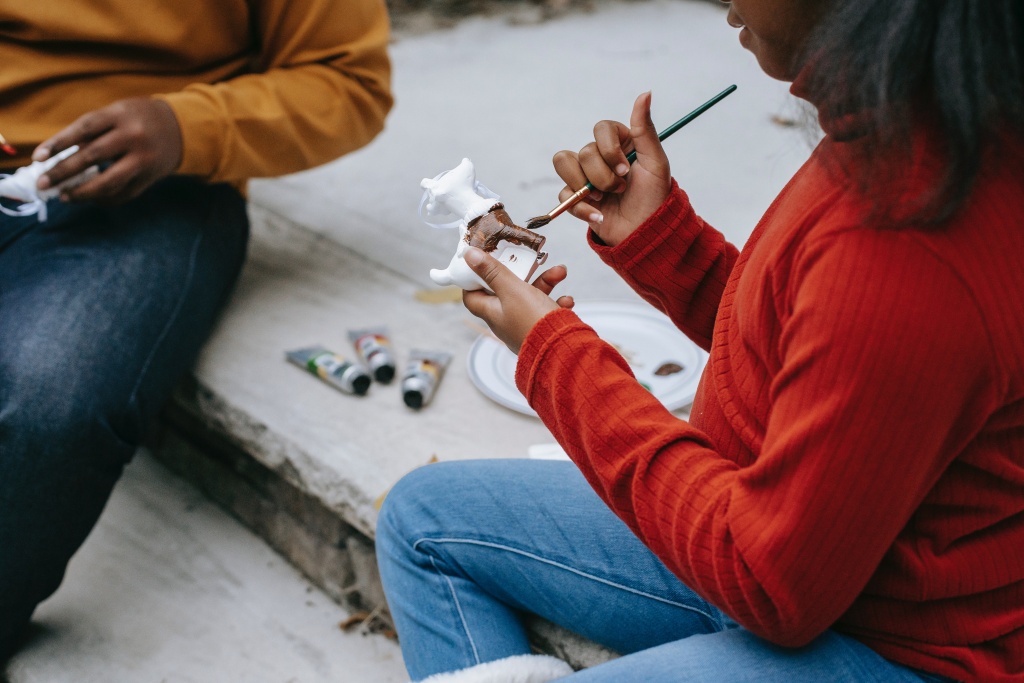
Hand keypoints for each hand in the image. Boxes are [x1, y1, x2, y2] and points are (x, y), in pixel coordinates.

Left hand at [33, 98, 182, 203]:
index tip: (38, 158)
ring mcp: (144, 159)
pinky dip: (104, 198)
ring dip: (83, 192)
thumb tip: (59, 158)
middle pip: (93, 156)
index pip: (84, 129)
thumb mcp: (117, 113)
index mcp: (120, 115)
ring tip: (65, 196)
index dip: (59, 144)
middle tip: (44, 184)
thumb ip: (92, 131)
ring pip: (109, 181)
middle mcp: (134, 136)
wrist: (181, 128)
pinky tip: (90, 198)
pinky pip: (124, 193)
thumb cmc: (138, 118)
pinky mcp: (151, 177)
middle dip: (64, 172)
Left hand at [462, 247, 574, 353]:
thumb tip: (469, 256)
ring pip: (532, 297)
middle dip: (523, 272)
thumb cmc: (533, 322)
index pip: (472, 297)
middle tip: (531, 260)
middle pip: (507, 290)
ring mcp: (525, 325)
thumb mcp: (511, 290)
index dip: (474, 279)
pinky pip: (548, 310)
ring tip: (559, 272)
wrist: (563, 350)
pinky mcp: (543, 328)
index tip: (482, 262)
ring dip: (546, 282)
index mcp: (493, 313)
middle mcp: (506, 320)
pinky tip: (566, 300)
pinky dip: (557, 302)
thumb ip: (493, 271)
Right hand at [551, 91, 671, 246]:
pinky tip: (599, 215)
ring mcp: (586, 177)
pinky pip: (564, 194)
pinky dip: (581, 207)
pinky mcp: (576, 198)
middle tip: (620, 189)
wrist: (645, 234)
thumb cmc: (655, 198)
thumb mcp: (655, 162)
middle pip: (584, 152)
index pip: (600, 129)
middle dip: (603, 175)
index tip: (625, 169)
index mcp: (620, 144)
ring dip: (586, 186)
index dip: (609, 149)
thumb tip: (646, 93)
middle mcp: (601, 157)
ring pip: (565, 164)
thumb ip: (645, 128)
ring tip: (604, 199)